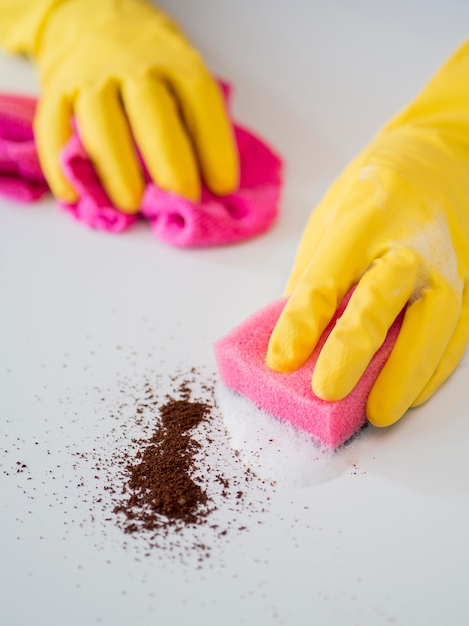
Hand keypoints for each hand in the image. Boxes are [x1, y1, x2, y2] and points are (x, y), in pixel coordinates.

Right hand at [32, 0, 238, 211]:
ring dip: (116, 168)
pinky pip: (52, 127)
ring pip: (100, 123)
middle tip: (182, 198)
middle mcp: (132, 66)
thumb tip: (209, 183)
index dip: (214, 145)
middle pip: (151, 113)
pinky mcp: (56, 89)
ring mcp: (90, 77)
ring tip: (131, 205)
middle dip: (169, 161)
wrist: (90, 16)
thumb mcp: (181, 72)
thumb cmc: (148, 62)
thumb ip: (193, 119)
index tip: (224, 186)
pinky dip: (58, 164)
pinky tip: (74, 196)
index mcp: (173, 61)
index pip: (199, 99)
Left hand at [266, 41, 468, 426]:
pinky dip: (434, 368)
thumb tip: (300, 335)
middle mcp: (409, 239)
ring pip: (431, 323)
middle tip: (326, 391)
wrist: (444, 159)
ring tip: (378, 413)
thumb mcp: (331, 217)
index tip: (280, 360)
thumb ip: (317, 273)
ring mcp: (448, 262)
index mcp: (363, 214)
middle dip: (352, 347)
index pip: (327, 275)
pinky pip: (456, 331)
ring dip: (403, 373)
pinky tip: (413, 395)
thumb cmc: (374, 191)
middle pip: (380, 297)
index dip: (302, 320)